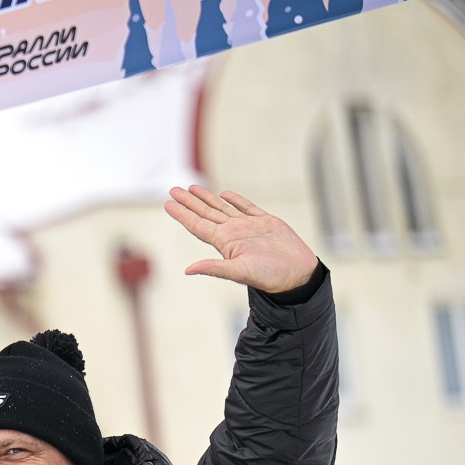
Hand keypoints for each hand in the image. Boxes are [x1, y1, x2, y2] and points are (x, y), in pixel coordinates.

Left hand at [163, 186, 319, 293]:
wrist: (297, 274)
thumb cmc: (269, 276)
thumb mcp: (239, 272)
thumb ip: (214, 268)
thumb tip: (188, 270)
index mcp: (224, 242)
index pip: (197, 225)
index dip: (182, 214)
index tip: (167, 204)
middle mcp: (233, 232)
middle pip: (205, 213)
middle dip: (189, 202)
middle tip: (173, 189)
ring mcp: (248, 226)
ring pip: (223, 208)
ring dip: (207, 198)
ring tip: (192, 188)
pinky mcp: (266, 222)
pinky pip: (247, 207)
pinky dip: (236, 200)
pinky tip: (225, 194)